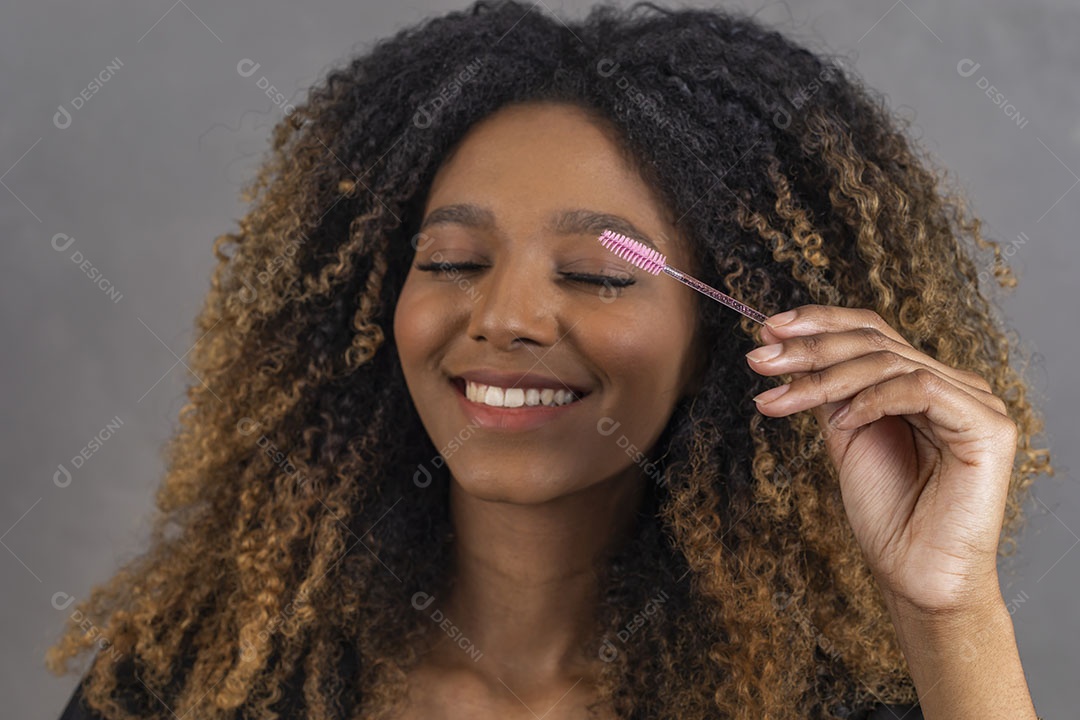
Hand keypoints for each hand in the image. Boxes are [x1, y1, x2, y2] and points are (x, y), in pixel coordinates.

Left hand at [746, 305, 1016, 613]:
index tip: (766, 329)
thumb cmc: (886, 514)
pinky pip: (921, 389)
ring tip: (777, 396)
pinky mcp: (988, 427)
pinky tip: (842, 423)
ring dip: (823, 377)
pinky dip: (872, 399)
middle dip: (809, 349)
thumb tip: (786, 346)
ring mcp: (976, 403)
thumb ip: (831, 392)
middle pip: (875, 342)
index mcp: (923, 384)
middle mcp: (954, 385)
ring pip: (889, 362)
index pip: (872, 331)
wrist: (917, 575)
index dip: (820, 322)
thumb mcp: (846, 437)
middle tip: (759, 360)